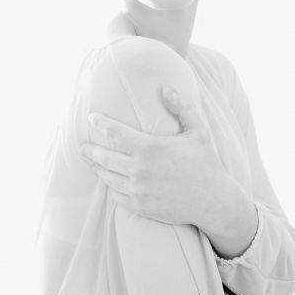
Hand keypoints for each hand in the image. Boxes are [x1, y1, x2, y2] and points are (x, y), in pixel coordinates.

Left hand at [78, 85, 231, 227]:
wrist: (213, 200)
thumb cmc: (206, 163)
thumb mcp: (198, 130)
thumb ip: (181, 107)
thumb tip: (165, 88)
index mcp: (149, 148)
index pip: (115, 132)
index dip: (100, 123)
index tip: (91, 118)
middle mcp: (139, 169)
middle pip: (104, 157)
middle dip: (90, 151)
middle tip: (81, 147)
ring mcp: (138, 190)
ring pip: (108, 178)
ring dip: (97, 168)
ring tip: (92, 163)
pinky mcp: (140, 207)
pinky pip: (117, 195)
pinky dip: (111, 187)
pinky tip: (110, 182)